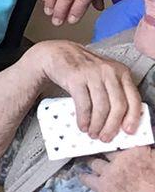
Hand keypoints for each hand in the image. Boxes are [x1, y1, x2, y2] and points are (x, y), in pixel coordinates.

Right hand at [31, 38, 145, 142]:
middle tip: (106, 137)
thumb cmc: (83, 70)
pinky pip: (84, 104)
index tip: (128, 131)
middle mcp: (109, 71)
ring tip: (92, 133)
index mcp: (121, 72)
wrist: (58, 54)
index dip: (132, 117)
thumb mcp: (104, 76)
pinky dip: (84, 119)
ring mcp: (92, 74)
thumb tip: (121, 120)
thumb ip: (114, 92)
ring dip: (97, 125)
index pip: (133, 98)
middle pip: (118, 105)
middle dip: (112, 126)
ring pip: (101, 107)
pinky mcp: (76, 78)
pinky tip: (82, 125)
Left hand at [86, 145, 154, 191]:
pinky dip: (84, 177)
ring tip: (89, 160)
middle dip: (104, 151)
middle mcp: (121, 159)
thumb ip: (149, 157)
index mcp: (137, 152)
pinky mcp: (102, 185)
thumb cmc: (154, 189)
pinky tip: (82, 175)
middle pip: (107, 150)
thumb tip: (148, 154)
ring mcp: (109, 172)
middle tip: (101, 150)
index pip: (125, 144)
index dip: (121, 146)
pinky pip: (88, 179)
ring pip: (95, 162)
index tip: (118, 145)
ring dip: (92, 162)